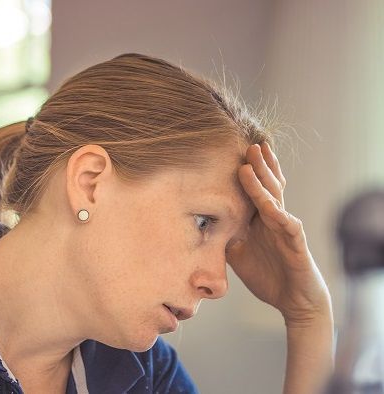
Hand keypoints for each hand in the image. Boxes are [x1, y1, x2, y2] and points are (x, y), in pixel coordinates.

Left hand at [226, 142, 331, 326]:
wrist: (294, 301)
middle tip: (247, 144)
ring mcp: (286, 229)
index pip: (254, 190)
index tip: (234, 152)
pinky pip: (288, 226)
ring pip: (275, 200)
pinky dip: (278, 215)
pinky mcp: (296, 244)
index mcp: (261, 220)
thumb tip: (202, 226)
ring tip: (253, 161)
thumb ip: (225, 237)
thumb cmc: (268, 275)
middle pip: (266, 186)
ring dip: (263, 181)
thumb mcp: (238, 254)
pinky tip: (269, 205)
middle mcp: (274, 219)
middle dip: (257, 165)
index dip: (248, 171)